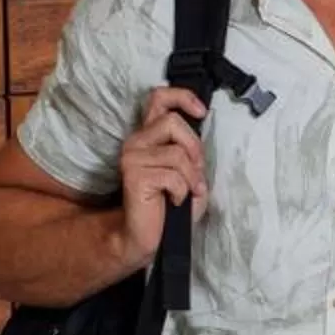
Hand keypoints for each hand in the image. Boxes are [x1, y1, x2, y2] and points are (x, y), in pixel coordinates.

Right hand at [117, 86, 208, 266]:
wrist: (147, 236)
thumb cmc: (169, 208)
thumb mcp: (189, 176)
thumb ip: (192, 155)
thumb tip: (197, 146)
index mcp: (149, 137)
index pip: (159, 99)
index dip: (182, 97)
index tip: (201, 111)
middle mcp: (137, 142)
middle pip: (173, 123)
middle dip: (195, 148)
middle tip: (197, 171)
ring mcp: (133, 157)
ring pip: (177, 153)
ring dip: (191, 176)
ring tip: (187, 192)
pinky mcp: (135, 175)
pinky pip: (173, 176)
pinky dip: (182, 191)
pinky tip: (175, 201)